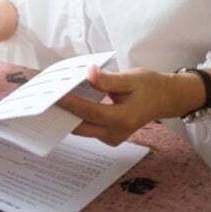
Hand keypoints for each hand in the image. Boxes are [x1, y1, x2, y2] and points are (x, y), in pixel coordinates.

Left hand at [56, 64, 210, 146]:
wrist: (164, 99)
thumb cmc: (149, 86)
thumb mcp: (131, 78)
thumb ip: (108, 80)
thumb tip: (90, 74)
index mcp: (123, 118)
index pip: (89, 112)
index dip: (71, 103)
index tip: (55, 94)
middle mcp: (117, 132)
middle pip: (81, 126)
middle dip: (63, 114)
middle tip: (45, 100)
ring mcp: (113, 137)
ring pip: (83, 129)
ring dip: (68, 115)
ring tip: (52, 99)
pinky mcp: (109, 136)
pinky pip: (88, 128)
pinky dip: (77, 116)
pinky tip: (68, 103)